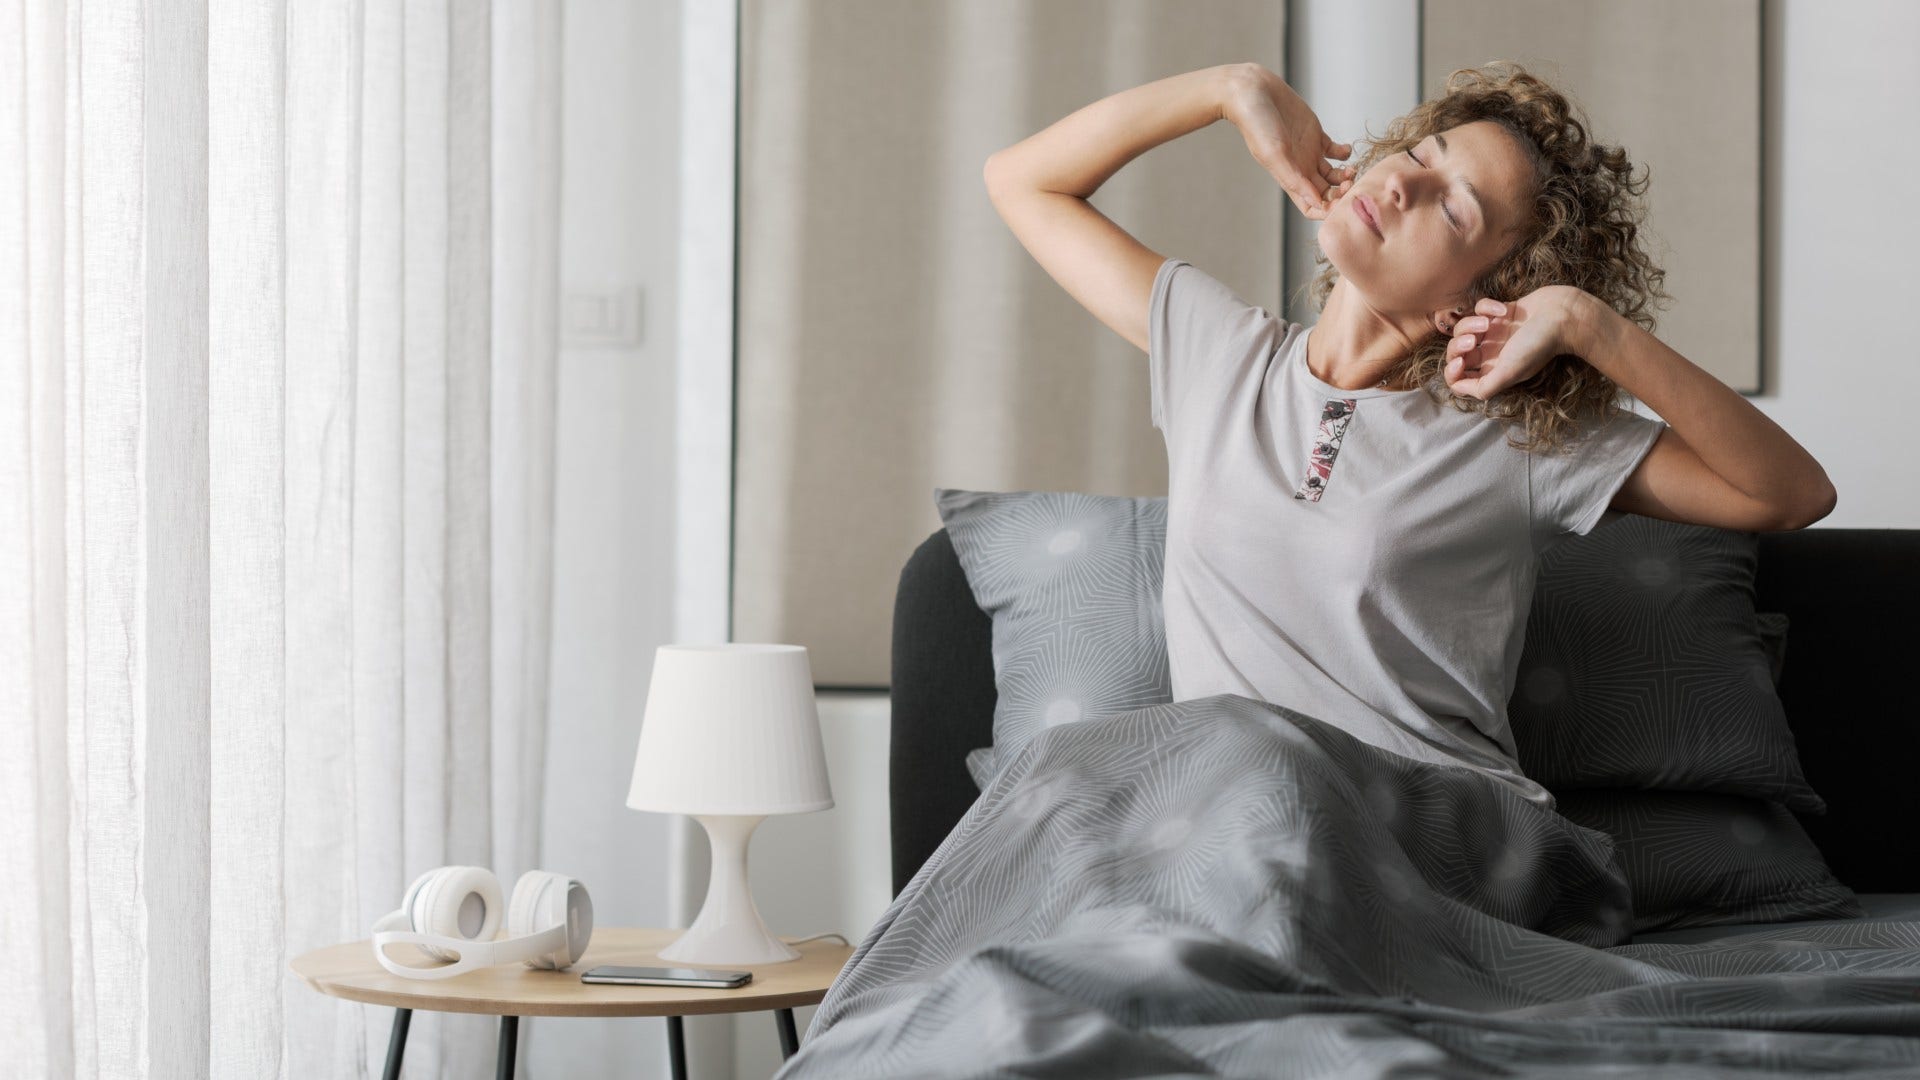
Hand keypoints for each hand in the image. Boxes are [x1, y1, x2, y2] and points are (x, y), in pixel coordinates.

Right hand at [1219, 64, 1354, 219]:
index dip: (1327, 209)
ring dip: (1345, 175)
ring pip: (1334, 174)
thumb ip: (1295, 179)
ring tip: (1350, 168)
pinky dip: (1345, 153)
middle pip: (1327, 192)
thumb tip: (1316, 203)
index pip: (1311, 206)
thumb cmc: (1257, 124)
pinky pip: (1336, 151)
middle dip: (1341, 193)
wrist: (1254, 91)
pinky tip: (1345, 149)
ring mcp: (1309, 152)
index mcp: (1289, 178)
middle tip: (1349, 183)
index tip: (1339, 201)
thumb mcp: (1275, 154)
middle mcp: (1300, 168)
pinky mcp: (1316, 135)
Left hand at [1442, 286, 1591, 399]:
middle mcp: (1492, 353)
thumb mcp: (1509, 373)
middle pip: (1456, 352)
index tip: (1462, 361)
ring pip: (1463, 328)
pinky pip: (1480, 307)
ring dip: (1470, 324)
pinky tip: (1504, 310)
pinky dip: (1487, 306)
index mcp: (1493, 371)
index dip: (1453, 372)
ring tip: (1488, 323)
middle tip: (1474, 340)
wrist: (1565, 316)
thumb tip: (1459, 389)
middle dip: (1458, 345)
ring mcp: (1496, 331)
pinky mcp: (1502, 312)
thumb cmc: (1539, 345)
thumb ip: (1484, 387)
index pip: (1458, 379)